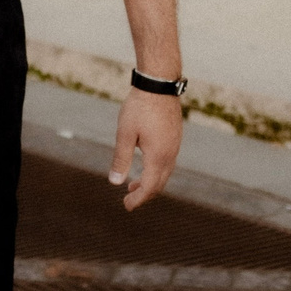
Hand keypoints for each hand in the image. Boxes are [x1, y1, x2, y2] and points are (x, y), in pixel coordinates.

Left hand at [109, 90, 183, 210]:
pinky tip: (146, 165)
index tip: (126, 206)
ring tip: (133, 184)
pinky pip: (168, 162)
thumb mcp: (125, 133)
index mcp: (158, 156)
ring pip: (165, 173)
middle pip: (159, 184)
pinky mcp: (175, 138)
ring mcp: (175, 146)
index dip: (138, 199)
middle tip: (128, 200)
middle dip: (144, 194)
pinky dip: (156, 171)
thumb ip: (121, 159)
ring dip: (151, 182)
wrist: (159, 84)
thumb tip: (115, 182)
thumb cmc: (140, 107)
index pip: (150, 187)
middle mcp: (170, 154)